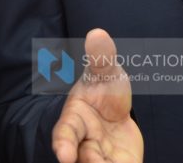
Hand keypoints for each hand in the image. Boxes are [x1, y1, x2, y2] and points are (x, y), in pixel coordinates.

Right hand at [52, 29, 142, 162]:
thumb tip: (97, 33)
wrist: (119, 114)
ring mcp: (98, 159)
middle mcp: (84, 143)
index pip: (64, 133)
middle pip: (82, 159)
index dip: (63, 145)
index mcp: (75, 120)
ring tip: (112, 162)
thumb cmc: (105, 91)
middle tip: (99, 162)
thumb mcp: (106, 73)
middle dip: (89, 162)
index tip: (64, 157)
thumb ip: (102, 57)